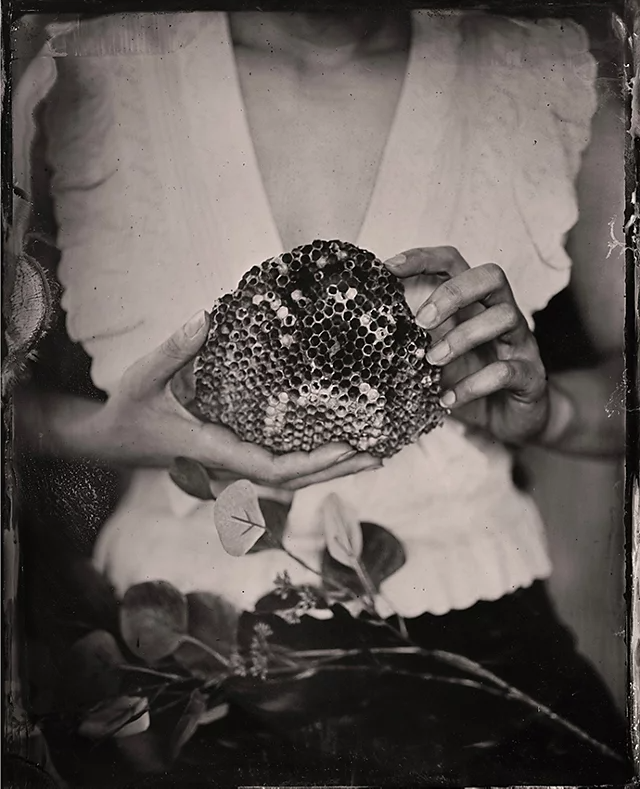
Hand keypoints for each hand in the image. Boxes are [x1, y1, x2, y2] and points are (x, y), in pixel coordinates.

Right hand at [97, 311, 379, 489]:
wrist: (114, 442)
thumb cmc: (130, 410)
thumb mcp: (143, 375)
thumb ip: (174, 349)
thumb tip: (207, 316)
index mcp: (212, 448)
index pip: (268, 466)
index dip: (310, 462)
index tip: (346, 447)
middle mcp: (228, 464)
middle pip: (291, 480)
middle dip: (334, 471)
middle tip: (377, 455)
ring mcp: (232, 466)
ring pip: (287, 479)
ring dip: (328, 471)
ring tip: (369, 456)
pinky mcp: (234, 457)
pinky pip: (278, 467)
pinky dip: (309, 463)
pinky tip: (333, 450)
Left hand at [384, 246, 549, 445]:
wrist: (512, 419)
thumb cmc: (469, 379)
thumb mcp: (436, 356)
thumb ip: (413, 339)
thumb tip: (367, 329)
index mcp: (474, 304)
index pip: (454, 264)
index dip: (423, 259)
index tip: (387, 269)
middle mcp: (501, 314)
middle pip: (490, 276)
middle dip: (453, 293)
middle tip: (422, 321)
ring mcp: (520, 343)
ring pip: (505, 317)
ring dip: (462, 337)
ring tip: (433, 362)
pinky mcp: (531, 376)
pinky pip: (507, 370)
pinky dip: (474, 385)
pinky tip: (449, 400)